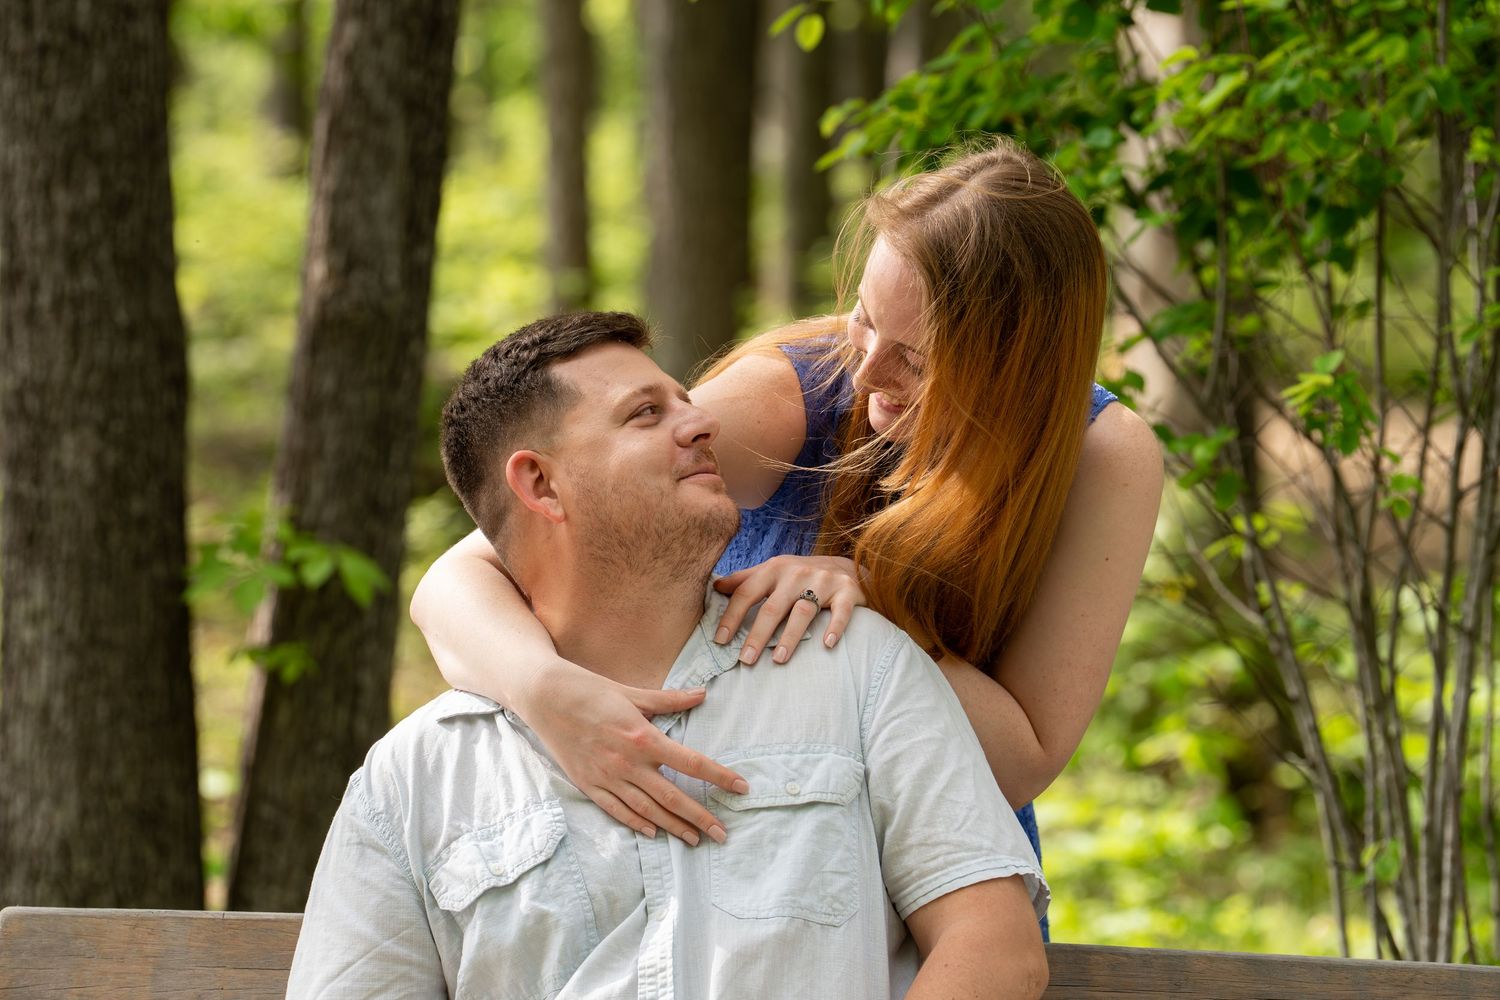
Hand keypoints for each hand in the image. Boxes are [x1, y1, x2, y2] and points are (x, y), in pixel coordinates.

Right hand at [518, 658, 748, 844]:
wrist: (543, 697)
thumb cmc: (588, 689)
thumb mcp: (632, 692)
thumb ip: (669, 700)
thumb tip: (702, 694)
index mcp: (643, 737)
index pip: (691, 762)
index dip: (719, 776)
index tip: (741, 787)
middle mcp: (627, 763)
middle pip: (672, 796)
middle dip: (700, 817)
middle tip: (722, 834)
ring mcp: (606, 777)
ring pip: (647, 810)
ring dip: (673, 826)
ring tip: (694, 839)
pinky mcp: (588, 784)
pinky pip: (617, 810)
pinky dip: (636, 823)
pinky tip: (653, 833)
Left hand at [712, 555, 865, 663]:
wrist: (847, 567)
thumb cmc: (801, 575)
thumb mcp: (773, 571)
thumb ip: (745, 579)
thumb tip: (715, 587)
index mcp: (774, 569)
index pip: (747, 593)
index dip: (732, 616)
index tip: (720, 641)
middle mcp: (797, 573)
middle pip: (773, 607)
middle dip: (758, 635)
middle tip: (745, 660)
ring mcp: (823, 581)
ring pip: (803, 611)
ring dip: (790, 636)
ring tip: (778, 659)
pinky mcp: (846, 591)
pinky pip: (841, 612)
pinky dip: (835, 627)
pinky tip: (827, 645)